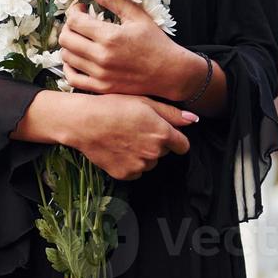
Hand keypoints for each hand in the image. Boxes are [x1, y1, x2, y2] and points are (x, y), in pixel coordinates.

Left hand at [59, 0, 203, 99]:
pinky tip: (77, 58)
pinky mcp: (101, 88)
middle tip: (79, 22)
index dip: (74, 10)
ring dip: (69, 45)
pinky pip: (72, 78)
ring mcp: (100, 75)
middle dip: (68, 26)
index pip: (74, 20)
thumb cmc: (155, 42)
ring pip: (66, 57)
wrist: (170, 72)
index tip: (81, 8)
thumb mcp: (136, 16)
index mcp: (110, 36)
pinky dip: (69, 67)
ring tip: (80, 38)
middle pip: (66, 38)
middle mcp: (102, 57)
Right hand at [62, 92, 194, 180]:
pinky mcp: (124, 174)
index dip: (175, 139)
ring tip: (125, 139)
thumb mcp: (145, 102)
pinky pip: (135, 172)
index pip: (183, 146)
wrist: (84, 122)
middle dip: (156, 144)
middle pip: (164, 153)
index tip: (165, 134)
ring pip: (149, 163)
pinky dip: (130, 164)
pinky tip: (118, 150)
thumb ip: (172, 114)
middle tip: (137, 130)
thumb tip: (194, 120)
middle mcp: (154, 153)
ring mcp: (139, 166)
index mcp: (162, 134)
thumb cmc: (113, 106)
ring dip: (143, 155)